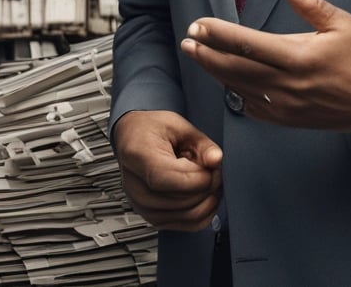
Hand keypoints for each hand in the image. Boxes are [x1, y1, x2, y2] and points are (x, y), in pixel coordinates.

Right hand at [113, 110, 222, 231]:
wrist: (134, 138)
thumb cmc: (152, 130)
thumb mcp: (179, 126)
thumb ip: (202, 144)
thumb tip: (216, 160)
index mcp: (138, 155)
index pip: (166, 178)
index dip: (196, 178)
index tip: (212, 169)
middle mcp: (134, 185)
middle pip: (178, 200)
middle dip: (206, 188)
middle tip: (215, 172)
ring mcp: (141, 204)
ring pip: (185, 216)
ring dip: (207, 201)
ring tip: (209, 182)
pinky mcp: (152, 217)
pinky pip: (185, 226)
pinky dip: (203, 214)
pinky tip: (204, 196)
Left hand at [180, 0, 350, 131]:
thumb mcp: (343, 23)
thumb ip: (310, 4)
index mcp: (300, 57)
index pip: (247, 43)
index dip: (218, 34)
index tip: (199, 25)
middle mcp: (289, 84)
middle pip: (234, 69)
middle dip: (207, 54)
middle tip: (188, 41)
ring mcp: (287, 106)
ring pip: (239, 89)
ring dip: (215, 72)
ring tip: (198, 57)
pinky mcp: (289, 120)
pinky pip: (253, 108)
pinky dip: (235, 93)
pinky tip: (226, 81)